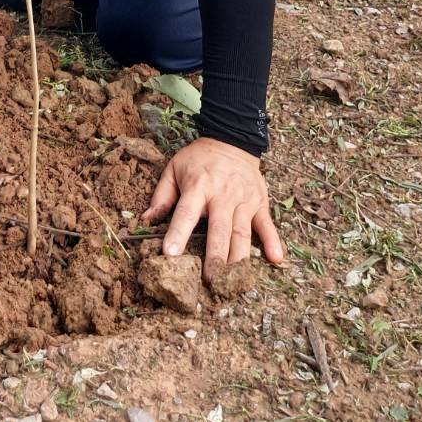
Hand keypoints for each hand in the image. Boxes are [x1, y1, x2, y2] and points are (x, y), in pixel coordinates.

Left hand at [143, 137, 283, 279]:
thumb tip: (146, 221)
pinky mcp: (260, 202)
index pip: (186, 212)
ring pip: (242, 233)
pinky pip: (267, 224)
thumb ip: (161, 196)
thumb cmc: (199, 159)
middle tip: (210, 281)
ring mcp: (244, 199)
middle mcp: (223, 194)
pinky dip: (273, 241)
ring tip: (234, 282)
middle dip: (215, 256)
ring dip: (238, 258)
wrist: (232, 139)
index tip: (170, 254)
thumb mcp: (174, 169)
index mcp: (198, 185)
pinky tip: (276, 259)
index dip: (178, 233)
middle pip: (219, 229)